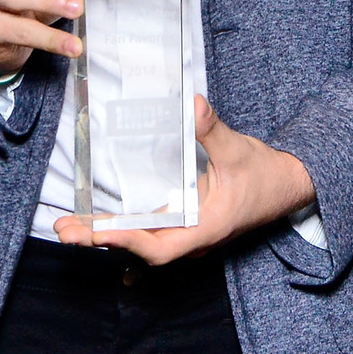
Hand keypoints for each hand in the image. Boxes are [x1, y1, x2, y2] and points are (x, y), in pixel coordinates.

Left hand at [52, 96, 315, 263]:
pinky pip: (149, 229)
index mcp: (206, 228)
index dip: (130, 240)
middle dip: (103, 240)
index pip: (162, 246)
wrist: (287, 185)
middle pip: (141, 247)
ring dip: (106, 234)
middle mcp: (192, 236)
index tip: (101, 232)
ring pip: (142, 240)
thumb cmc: (265, 174)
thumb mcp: (238, 150)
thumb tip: (194, 106)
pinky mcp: (184, 221)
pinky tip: (98, 219)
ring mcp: (188, 230)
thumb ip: (213, 130)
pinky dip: (122, 225)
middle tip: (65, 230)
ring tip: (69, 226)